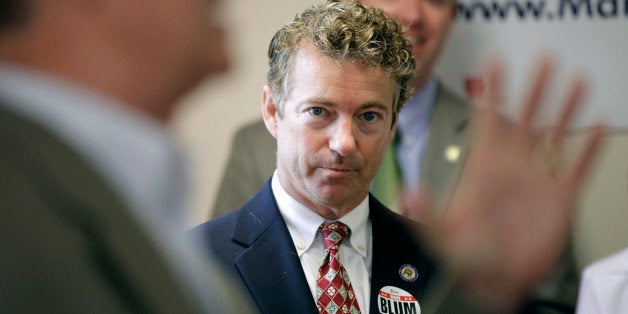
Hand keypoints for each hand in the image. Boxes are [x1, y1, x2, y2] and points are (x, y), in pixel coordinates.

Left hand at [406, 58, 604, 311]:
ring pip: (555, 135)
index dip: (492, 91)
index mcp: (484, 168)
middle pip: (526, 117)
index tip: (495, 63)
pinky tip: (598, 126)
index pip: (488, 120)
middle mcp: (512, 167)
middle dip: (534, 88)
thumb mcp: (442, 233)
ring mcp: (538, 180)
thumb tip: (407, 191)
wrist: (496, 282)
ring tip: (577, 81)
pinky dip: (589, 149)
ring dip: (566, 108)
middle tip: (545, 59)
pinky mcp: (560, 199)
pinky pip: (578, 167)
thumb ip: (427, 210)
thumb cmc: (466, 257)